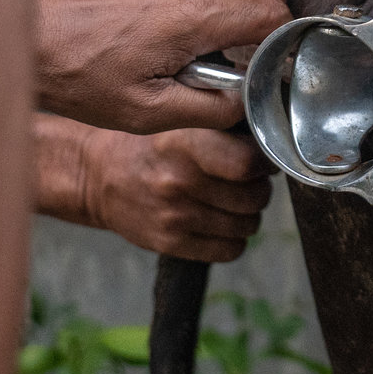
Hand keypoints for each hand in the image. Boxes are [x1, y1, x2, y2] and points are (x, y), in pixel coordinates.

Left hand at [36, 0, 288, 133]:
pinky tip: (174, 40)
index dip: (287, 41)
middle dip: (270, 26)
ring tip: (207, 57)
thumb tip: (245, 103)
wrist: (18, 30)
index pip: (275, 11)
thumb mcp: (144, 112)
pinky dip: (205, 5)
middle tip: (252, 64)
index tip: (279, 68)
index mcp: (193, 13)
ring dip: (237, 15)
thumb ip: (209, 109)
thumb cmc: (72, 72)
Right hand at [37, 114, 272, 261]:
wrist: (98, 176)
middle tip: (245, 181)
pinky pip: (230, 249)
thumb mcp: (181, 124)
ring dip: (247, 214)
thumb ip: (224, 130)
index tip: (260, 159)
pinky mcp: (169, 243)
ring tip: (229, 200)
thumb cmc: (152, 146)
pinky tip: (218, 222)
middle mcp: (178, 182)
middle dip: (258, 189)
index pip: (247, 163)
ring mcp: (173, 216)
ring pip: (248, 225)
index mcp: (183, 144)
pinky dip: (233, 238)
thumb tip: (275, 141)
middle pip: (255, 197)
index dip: (264, 162)